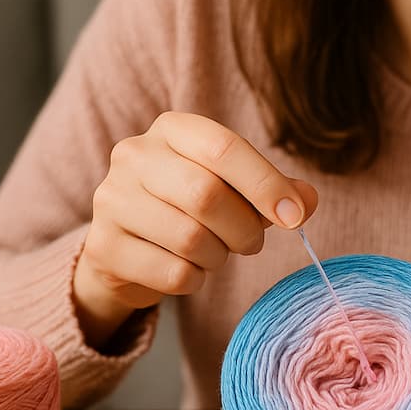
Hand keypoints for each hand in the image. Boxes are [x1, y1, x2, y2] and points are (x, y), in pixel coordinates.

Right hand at [73, 111, 317, 347]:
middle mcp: (133, 156)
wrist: (124, 248)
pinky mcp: (103, 247)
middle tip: (252, 242)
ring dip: (218, 256)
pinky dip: (194, 280)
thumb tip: (306, 200)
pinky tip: (187, 270)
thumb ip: (272, 191)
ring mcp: (112, 200)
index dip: (265, 184)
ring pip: (189, 238)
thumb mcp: (231, 189)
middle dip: (244, 228)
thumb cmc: (186, 210)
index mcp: (171, 130)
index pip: (223, 148)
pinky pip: (172, 273)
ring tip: (215, 253)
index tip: (295, 215)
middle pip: (207, 195)